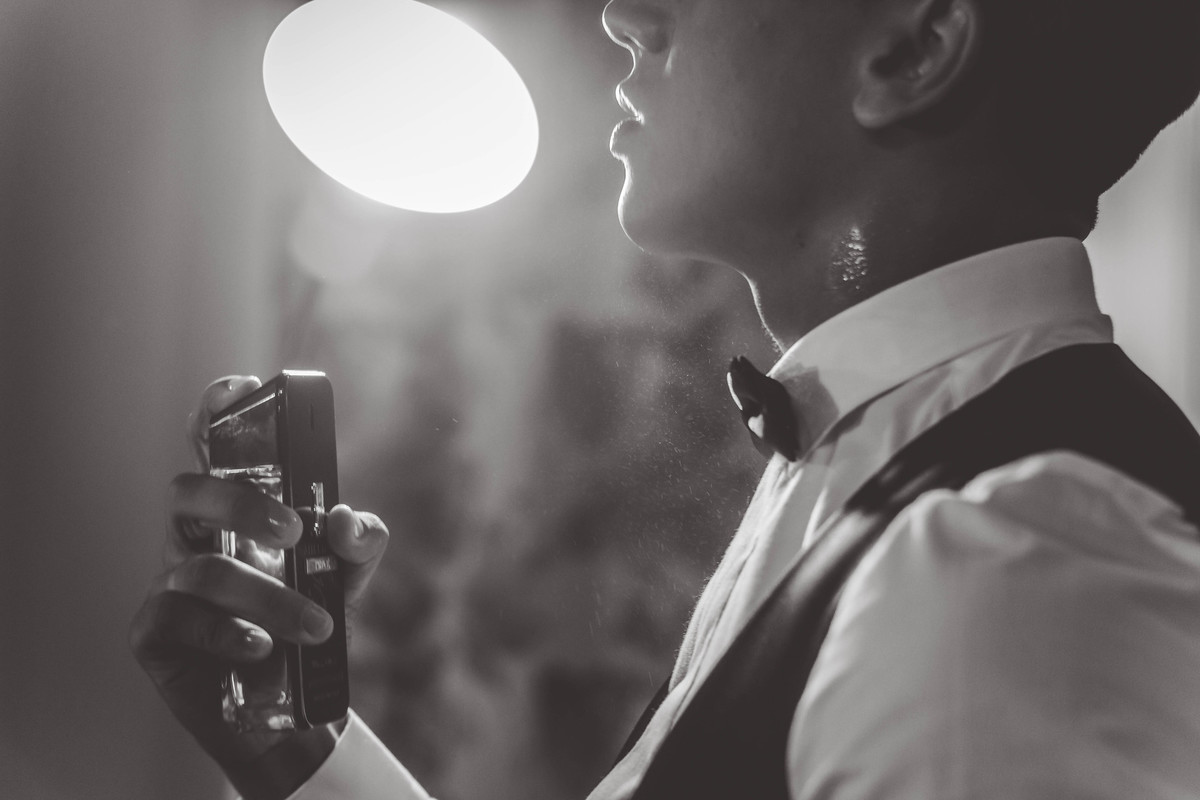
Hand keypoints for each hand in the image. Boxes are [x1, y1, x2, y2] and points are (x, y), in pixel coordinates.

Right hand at [130, 376, 388, 799]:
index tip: (244, 389)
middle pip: (188, 491)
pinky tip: (261, 647)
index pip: (213, 447)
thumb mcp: (348, 578)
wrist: (293, 709)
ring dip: (268, 597)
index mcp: (236, 513)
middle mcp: (195, 539)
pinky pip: (178, 619)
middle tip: (294, 533)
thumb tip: (343, 521)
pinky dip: (226, 632)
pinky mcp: (154, 634)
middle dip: (240, 503)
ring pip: (202, 568)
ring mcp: (169, 584)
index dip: (216, 411)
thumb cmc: (309, 625)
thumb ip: (359, 541)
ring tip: (317, 626)